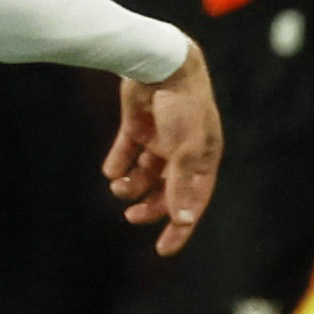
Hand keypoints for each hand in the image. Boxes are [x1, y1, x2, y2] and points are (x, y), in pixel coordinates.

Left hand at [105, 42, 221, 254]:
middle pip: (167, 191)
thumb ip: (182, 185)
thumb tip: (184, 221)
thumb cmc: (182, 106)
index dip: (180, 227)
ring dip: (130, 185)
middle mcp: (183, 151)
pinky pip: (127, 152)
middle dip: (149, 207)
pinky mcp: (138, 125)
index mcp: (202, 158)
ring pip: (145, 173)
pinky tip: (111, 169)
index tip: (163, 250)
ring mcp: (160, 138)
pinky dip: (118, 162)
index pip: (194, 202)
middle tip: (130, 217)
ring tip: (118, 185)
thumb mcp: (186, 150)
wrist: (159, 63)